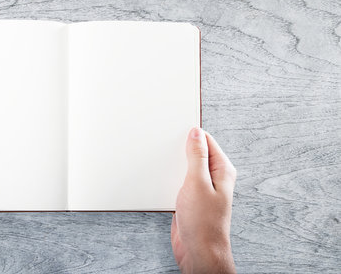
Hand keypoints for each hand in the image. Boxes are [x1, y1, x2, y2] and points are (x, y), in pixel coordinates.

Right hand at [171, 128, 236, 273]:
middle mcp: (213, 178)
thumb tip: (196, 133)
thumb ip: (197, 156)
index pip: (206, 141)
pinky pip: (178, 181)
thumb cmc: (203, 223)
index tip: (175, 129)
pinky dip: (169, 178)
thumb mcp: (197, 183)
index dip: (191, 134)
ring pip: (184, 167)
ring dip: (173, 165)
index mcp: (221, 170)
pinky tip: (161, 179)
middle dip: (180, 149)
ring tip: (161, 161)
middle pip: (195, 153)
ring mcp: (201, 188)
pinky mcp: (190, 198)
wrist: (197, 251)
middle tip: (164, 144)